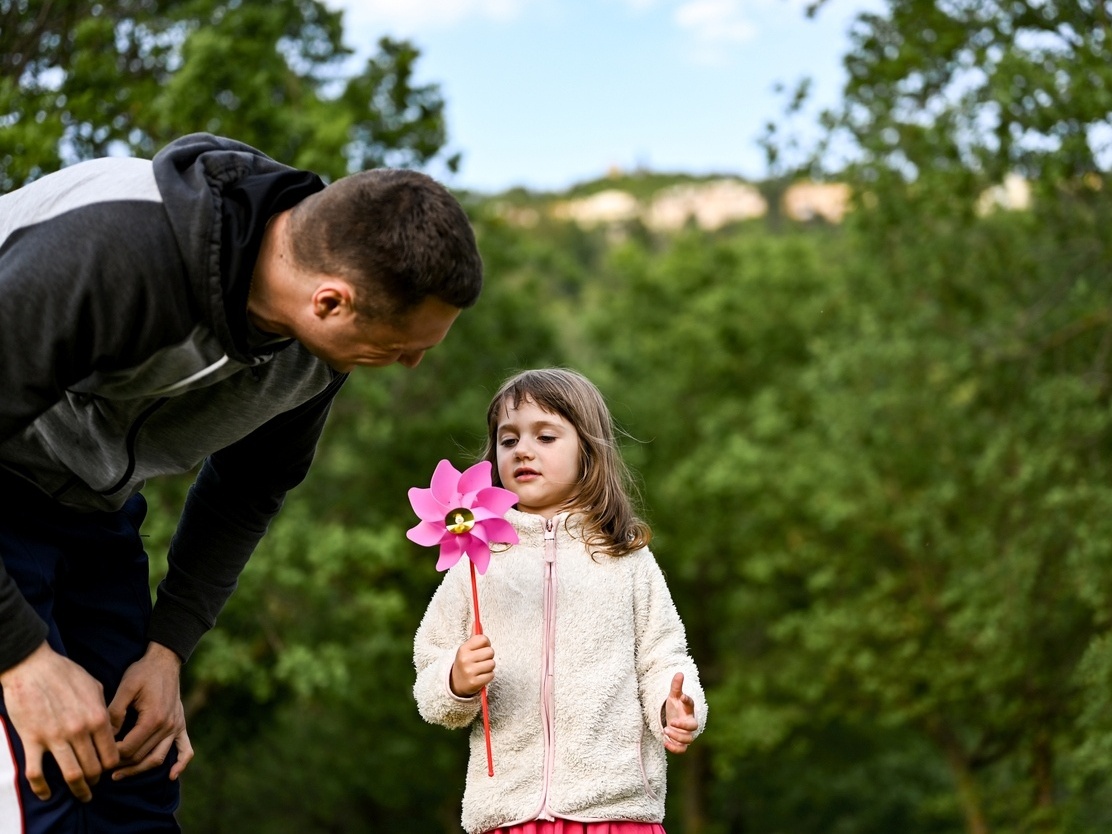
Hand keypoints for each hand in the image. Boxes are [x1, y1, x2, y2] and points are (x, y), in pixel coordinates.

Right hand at [0, 641, 118, 801]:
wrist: (33, 666)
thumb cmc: (65, 673)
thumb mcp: (94, 687)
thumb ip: (103, 708)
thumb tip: (110, 725)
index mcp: (97, 717)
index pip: (111, 754)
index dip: (112, 766)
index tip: (109, 770)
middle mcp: (79, 730)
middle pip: (94, 768)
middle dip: (97, 780)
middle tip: (96, 785)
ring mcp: (55, 737)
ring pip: (72, 775)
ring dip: (79, 789)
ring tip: (83, 795)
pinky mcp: (32, 740)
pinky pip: (36, 773)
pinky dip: (42, 788)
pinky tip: (47, 794)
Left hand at [107, 642, 192, 781]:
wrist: (165, 659)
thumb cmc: (143, 672)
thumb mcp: (125, 688)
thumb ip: (114, 714)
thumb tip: (103, 738)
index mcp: (154, 718)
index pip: (129, 748)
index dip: (110, 756)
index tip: (95, 756)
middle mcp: (168, 726)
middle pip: (141, 756)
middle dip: (120, 764)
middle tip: (100, 767)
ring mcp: (177, 726)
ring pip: (158, 758)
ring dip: (139, 769)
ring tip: (119, 774)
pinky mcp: (181, 724)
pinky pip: (185, 749)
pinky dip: (180, 764)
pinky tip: (171, 775)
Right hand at [450, 634, 494, 696]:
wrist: (455, 683)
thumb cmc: (465, 662)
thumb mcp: (466, 649)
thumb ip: (474, 637)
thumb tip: (477, 622)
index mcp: (463, 649)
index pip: (483, 639)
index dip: (486, 643)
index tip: (482, 648)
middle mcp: (465, 659)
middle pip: (490, 651)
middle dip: (489, 656)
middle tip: (481, 660)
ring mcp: (469, 672)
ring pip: (492, 664)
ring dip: (489, 666)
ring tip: (481, 668)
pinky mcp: (474, 683)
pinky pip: (491, 675)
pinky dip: (488, 676)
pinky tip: (481, 676)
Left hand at [661, 672, 697, 753]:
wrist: (673, 720)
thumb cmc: (675, 707)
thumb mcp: (673, 696)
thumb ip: (676, 686)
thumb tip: (679, 673)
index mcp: (688, 709)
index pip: (691, 704)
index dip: (688, 700)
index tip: (682, 696)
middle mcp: (689, 722)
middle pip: (693, 727)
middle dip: (683, 726)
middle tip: (670, 723)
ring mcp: (686, 733)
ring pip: (688, 740)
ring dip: (677, 737)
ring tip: (665, 731)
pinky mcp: (681, 742)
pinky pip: (682, 749)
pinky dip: (675, 748)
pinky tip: (665, 742)